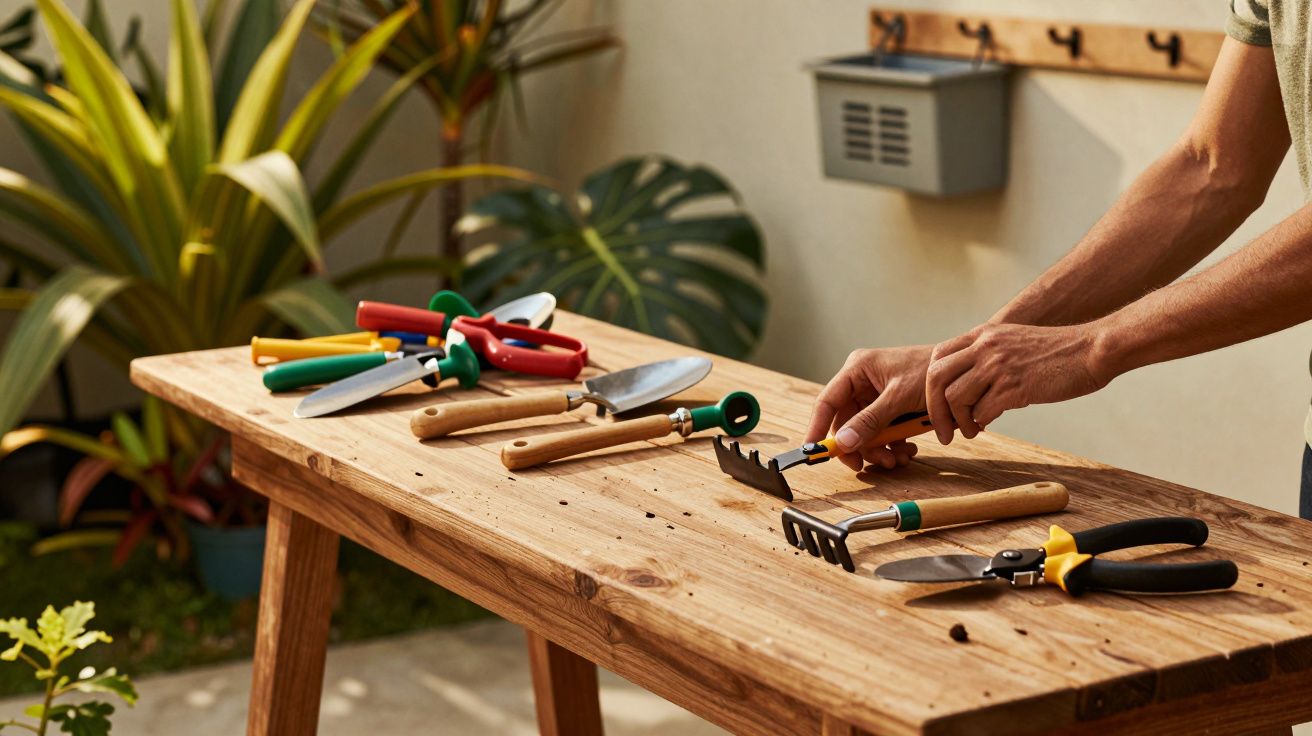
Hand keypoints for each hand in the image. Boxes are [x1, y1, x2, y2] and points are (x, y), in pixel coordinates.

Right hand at [806, 345, 932, 470]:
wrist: (963, 373)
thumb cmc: (931, 372)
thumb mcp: (899, 398)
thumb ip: (870, 421)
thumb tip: (844, 443)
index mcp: (857, 370)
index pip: (827, 402)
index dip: (818, 428)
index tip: (813, 452)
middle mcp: (862, 383)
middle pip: (847, 423)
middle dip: (860, 446)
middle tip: (869, 464)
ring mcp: (876, 397)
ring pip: (864, 433)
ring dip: (879, 450)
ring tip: (898, 459)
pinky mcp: (890, 409)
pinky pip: (882, 433)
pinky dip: (893, 446)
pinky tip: (908, 450)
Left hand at [925, 322, 1112, 443]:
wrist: (1093, 349)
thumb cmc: (1057, 352)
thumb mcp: (1014, 342)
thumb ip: (988, 356)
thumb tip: (969, 388)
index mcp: (984, 334)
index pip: (937, 356)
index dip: (931, 384)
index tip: (936, 404)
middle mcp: (986, 346)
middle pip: (936, 378)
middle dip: (933, 409)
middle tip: (941, 430)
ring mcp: (999, 365)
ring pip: (954, 397)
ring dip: (958, 422)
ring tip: (970, 431)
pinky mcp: (1015, 387)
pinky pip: (981, 412)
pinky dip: (980, 423)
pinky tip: (988, 425)